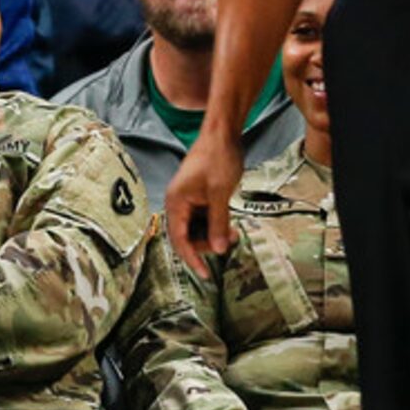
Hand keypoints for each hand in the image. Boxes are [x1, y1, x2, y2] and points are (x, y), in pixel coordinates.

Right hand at [164, 129, 243, 276]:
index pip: (179, 240)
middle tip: (230, 241)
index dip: (192, 259)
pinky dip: (216, 224)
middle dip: (207, 244)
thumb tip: (218, 250)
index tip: (206, 275)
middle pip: (187, 237)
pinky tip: (230, 223)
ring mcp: (188, 199)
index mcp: (176, 202)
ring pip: (197, 228)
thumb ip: (218, 224)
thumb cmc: (218, 159)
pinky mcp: (198, 196)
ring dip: (213, 234)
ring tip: (234, 232)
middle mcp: (177, 203)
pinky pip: (203, 218)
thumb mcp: (220, 195)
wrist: (222, 134)